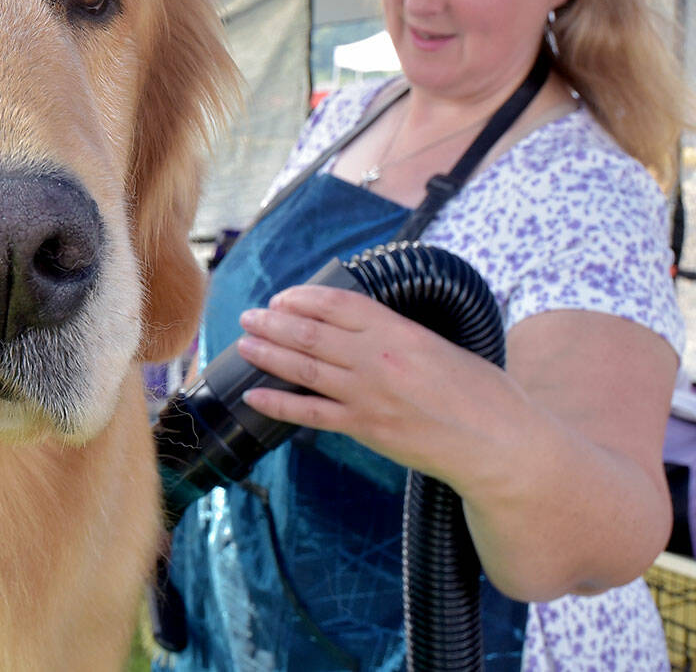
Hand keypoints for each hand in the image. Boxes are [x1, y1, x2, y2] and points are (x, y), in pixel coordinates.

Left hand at [235, 284, 524, 485]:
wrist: (501, 446)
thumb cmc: (483, 395)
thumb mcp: (443, 347)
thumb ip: (403, 336)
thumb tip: (371, 329)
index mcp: (400, 332)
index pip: (339, 305)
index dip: (303, 298)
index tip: (282, 297)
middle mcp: (378, 359)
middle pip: (312, 333)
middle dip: (274, 322)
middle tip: (249, 315)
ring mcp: (369, 395)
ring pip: (304, 367)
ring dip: (269, 354)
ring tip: (244, 343)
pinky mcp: (366, 429)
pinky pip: (311, 413)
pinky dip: (278, 402)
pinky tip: (254, 395)